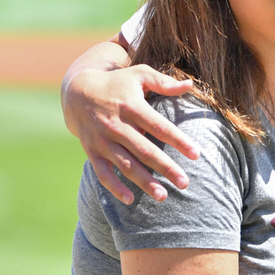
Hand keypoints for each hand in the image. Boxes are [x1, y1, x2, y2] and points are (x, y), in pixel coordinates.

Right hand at [64, 61, 198, 204]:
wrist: (78, 92)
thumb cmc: (117, 83)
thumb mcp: (139, 74)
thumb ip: (164, 82)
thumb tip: (190, 85)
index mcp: (132, 107)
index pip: (160, 126)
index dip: (179, 141)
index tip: (197, 154)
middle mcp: (117, 125)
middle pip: (145, 150)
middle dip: (166, 168)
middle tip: (185, 183)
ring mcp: (102, 140)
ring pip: (125, 165)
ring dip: (144, 182)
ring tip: (163, 196)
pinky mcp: (92, 151)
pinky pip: (103, 173)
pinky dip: (114, 187)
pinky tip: (130, 200)